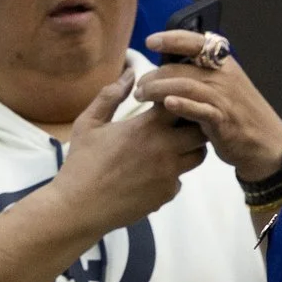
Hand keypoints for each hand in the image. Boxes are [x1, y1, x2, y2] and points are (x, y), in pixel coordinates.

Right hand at [51, 74, 208, 231]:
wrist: (80, 207)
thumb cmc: (81, 163)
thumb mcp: (89, 123)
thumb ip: (110, 96)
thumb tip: (130, 73)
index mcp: (146, 127)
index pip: (182, 103)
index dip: (180, 99)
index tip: (170, 100)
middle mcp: (164, 149)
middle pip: (201, 130)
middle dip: (194, 123)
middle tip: (180, 122)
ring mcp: (169, 174)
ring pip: (198, 156)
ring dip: (190, 148)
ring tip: (171, 146)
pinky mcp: (167, 194)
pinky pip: (181, 180)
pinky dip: (173, 174)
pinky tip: (153, 173)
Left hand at [133, 31, 281, 183]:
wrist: (266, 144)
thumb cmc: (240, 115)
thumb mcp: (226, 87)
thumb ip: (203, 74)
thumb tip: (171, 67)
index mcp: (224, 64)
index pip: (194, 42)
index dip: (170, 38)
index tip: (151, 41)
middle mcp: (223, 76)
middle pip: (180, 67)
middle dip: (154, 75)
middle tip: (139, 86)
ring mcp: (223, 98)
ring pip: (184, 85)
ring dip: (158, 89)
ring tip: (141, 96)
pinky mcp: (222, 121)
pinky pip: (200, 109)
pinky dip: (182, 105)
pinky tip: (167, 104)